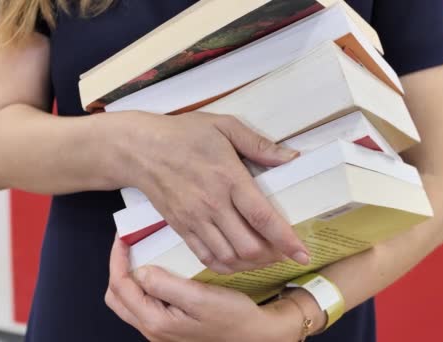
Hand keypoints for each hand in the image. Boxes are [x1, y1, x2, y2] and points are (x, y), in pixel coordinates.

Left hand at [106, 238, 302, 341]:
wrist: (254, 335)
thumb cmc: (232, 317)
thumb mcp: (200, 298)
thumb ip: (165, 285)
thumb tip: (140, 271)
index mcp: (155, 322)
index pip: (120, 287)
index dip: (117, 259)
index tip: (123, 237)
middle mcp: (153, 329)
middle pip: (117, 297)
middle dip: (118, 269)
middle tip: (128, 246)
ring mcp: (161, 329)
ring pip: (130, 302)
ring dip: (130, 277)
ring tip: (142, 255)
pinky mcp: (170, 326)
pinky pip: (146, 304)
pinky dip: (144, 285)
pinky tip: (160, 271)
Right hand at [116, 111, 309, 272]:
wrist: (140, 149)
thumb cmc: (184, 134)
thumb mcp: (224, 126)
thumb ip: (259, 144)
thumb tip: (291, 157)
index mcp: (229, 178)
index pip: (262, 217)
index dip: (286, 240)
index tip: (303, 254)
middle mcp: (213, 204)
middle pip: (248, 246)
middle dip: (273, 255)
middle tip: (284, 251)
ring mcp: (194, 219)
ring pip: (229, 257)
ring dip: (251, 264)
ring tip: (264, 257)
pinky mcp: (181, 228)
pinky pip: (205, 258)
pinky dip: (225, 266)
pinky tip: (237, 261)